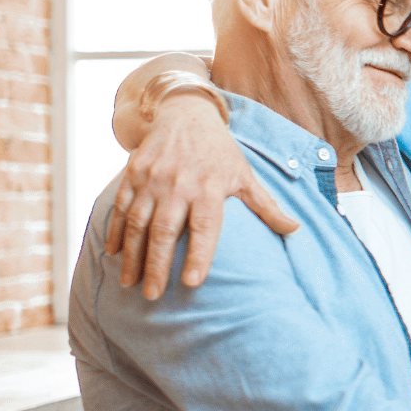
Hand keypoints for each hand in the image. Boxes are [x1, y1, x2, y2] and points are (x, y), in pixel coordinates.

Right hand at [106, 95, 298, 298]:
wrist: (185, 114)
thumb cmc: (220, 152)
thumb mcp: (245, 175)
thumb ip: (267, 206)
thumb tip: (296, 230)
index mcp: (210, 188)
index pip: (205, 227)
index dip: (200, 254)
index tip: (193, 283)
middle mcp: (179, 185)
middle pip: (166, 231)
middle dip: (158, 265)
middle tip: (153, 295)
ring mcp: (152, 180)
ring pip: (138, 223)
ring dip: (133, 256)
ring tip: (131, 283)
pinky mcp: (134, 174)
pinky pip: (121, 207)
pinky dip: (115, 231)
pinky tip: (114, 254)